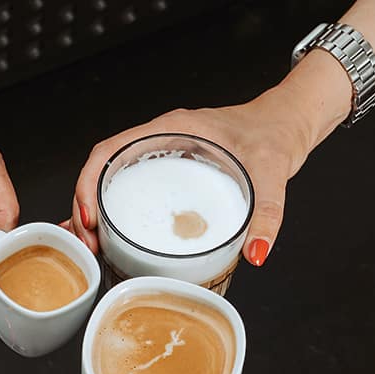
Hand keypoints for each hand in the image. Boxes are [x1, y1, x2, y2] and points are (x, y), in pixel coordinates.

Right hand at [67, 86, 318, 267]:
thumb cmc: (275, 132)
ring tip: (92, 246)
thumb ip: (267, 213)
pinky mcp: (170, 172)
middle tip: (89, 244)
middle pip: (102, 171)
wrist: (289, 122)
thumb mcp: (271, 172)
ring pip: (111, 181)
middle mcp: (159, 140)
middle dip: (85, 207)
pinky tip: (109, 237)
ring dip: (95, 212)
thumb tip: (256, 251)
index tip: (90, 217)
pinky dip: (114, 213)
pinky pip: (130, 190)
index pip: (110, 151)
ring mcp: (162, 155)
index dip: (89, 184)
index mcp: (171, 129)